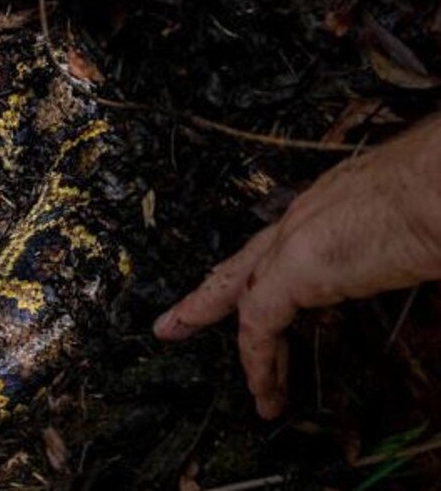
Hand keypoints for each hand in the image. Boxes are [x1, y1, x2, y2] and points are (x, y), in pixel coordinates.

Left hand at [153, 116, 440, 418]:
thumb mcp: (413, 223)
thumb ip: (396, 244)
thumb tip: (416, 259)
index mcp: (332, 201)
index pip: (282, 239)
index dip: (260, 266)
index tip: (241, 284)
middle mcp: (307, 215)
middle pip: (243, 263)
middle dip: (210, 297)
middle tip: (176, 322)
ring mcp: (296, 238)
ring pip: (241, 293)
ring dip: (230, 341)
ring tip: (239, 385)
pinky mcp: (296, 267)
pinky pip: (260, 323)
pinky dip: (258, 360)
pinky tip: (263, 390)